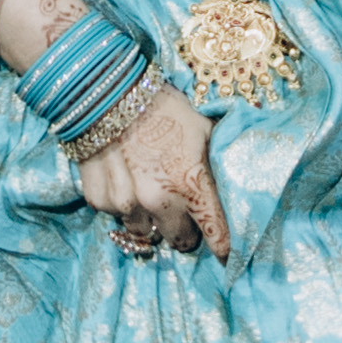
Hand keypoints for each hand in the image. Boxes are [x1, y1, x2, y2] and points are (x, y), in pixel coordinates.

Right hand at [74, 85, 224, 258]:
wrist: (108, 90)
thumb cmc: (164, 106)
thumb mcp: (205, 129)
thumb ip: (219, 165)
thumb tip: (240, 185)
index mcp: (191, 186)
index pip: (218, 238)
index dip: (225, 247)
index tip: (227, 252)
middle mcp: (159, 203)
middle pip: (181, 243)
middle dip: (186, 231)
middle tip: (185, 212)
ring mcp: (126, 204)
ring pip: (146, 234)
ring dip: (152, 221)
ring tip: (151, 193)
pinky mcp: (100, 200)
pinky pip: (118, 218)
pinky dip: (124, 208)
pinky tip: (126, 181)